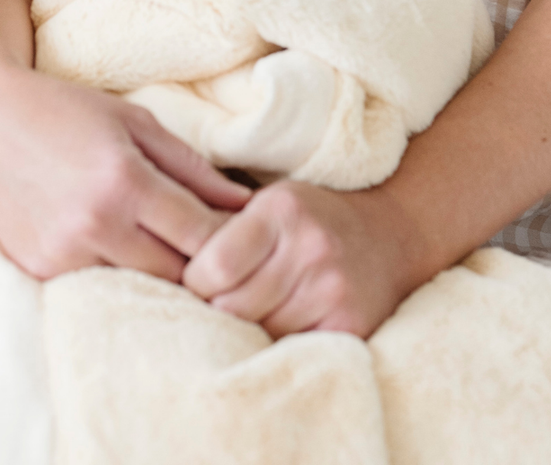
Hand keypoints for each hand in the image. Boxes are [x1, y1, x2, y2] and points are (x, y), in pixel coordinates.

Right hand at [0, 63, 250, 281]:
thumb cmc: (67, 111)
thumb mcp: (136, 122)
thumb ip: (193, 167)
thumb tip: (247, 205)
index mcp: (124, 180)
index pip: (201, 235)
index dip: (233, 241)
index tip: (250, 239)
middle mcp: (93, 224)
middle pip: (176, 274)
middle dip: (205, 268)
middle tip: (222, 257)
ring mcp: (63, 254)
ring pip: (141, 289)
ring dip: (164, 278)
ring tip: (176, 255)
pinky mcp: (40, 271)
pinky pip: (100, 287)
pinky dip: (121, 277)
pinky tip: (128, 254)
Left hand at [182, 180, 425, 338]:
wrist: (388, 237)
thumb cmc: (309, 218)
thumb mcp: (267, 202)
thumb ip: (222, 227)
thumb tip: (162, 261)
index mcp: (282, 211)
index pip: (213, 266)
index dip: (194, 280)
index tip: (194, 279)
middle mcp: (311, 248)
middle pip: (231, 306)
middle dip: (215, 308)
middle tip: (214, 302)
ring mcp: (333, 290)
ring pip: (258, 332)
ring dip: (244, 328)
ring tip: (246, 311)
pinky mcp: (349, 327)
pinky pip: (289, 348)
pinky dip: (274, 342)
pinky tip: (274, 325)